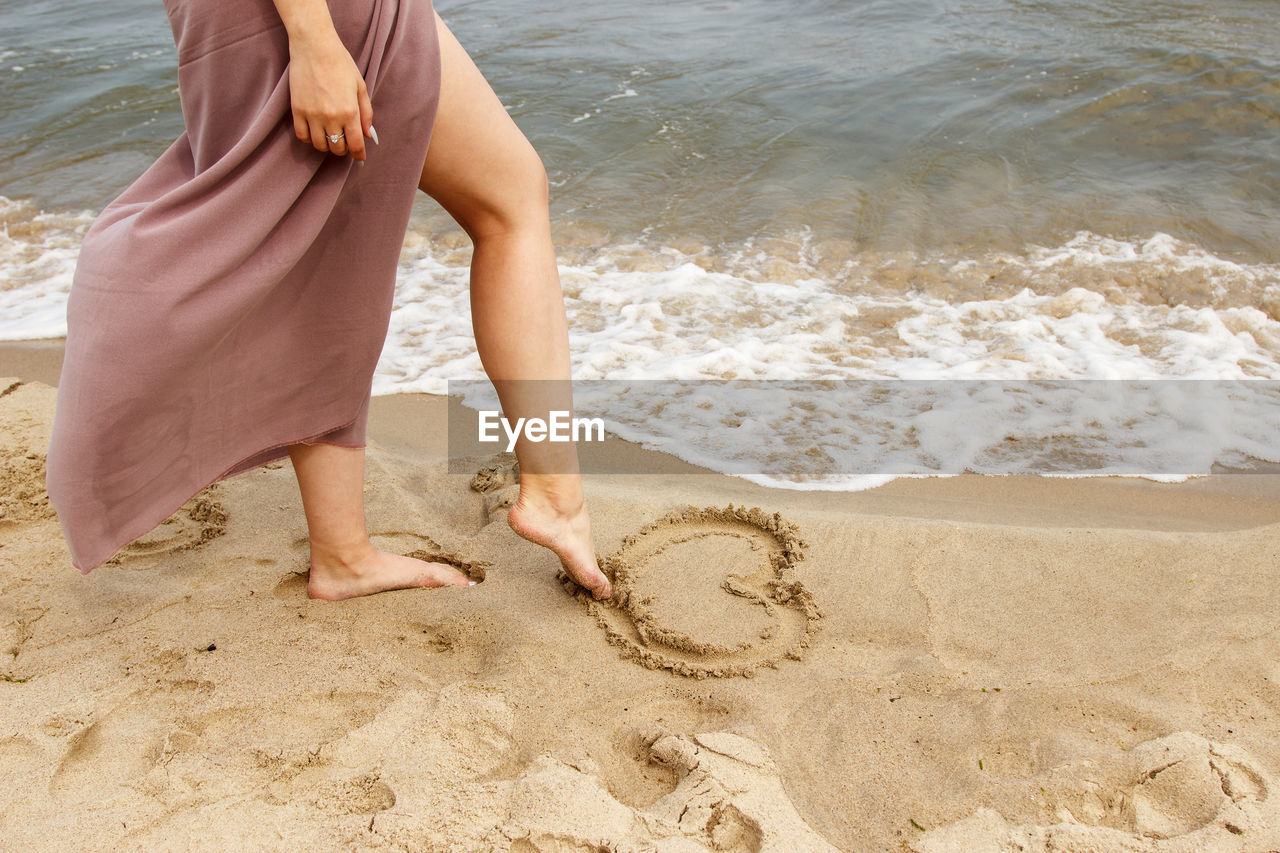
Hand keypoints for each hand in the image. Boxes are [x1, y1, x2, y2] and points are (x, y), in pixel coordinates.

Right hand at [285, 27, 372, 159]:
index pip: (356, 145)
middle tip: (345, 141)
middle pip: (337, 148)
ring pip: (319, 145)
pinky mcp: (297, 110)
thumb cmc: (340, 64)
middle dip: (344, 149)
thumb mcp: (360, 87)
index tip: (360, 158)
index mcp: (349, 112)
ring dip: (327, 144)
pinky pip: (302, 135)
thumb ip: (366, 113)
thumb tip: (368, 135)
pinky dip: (309, 138)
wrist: (314, 47)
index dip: (359, 155)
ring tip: (330, 135)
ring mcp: (312, 115)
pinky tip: (315, 131)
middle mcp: (331, 117)